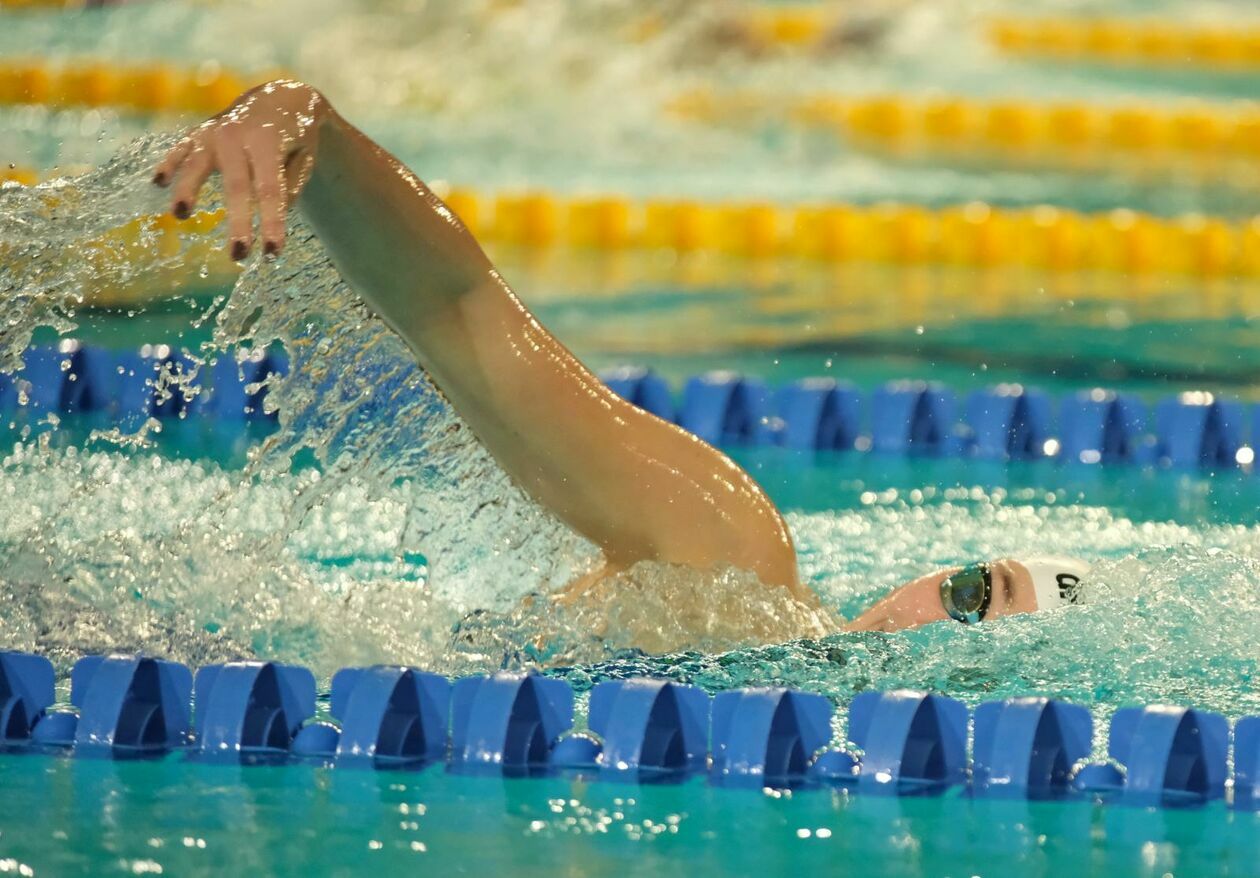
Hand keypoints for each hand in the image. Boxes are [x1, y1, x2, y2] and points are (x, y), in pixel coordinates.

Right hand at [152, 79, 328, 259]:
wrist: (280, 97)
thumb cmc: (296, 138)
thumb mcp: (305, 157)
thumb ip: (291, 184)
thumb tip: (274, 212)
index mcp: (270, 142)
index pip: (271, 190)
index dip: (271, 222)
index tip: (272, 252)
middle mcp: (239, 135)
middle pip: (236, 185)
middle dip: (237, 221)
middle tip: (238, 255)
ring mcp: (215, 132)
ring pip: (197, 163)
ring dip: (187, 189)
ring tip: (180, 215)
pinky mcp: (198, 133)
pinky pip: (180, 149)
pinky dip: (168, 164)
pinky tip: (157, 182)